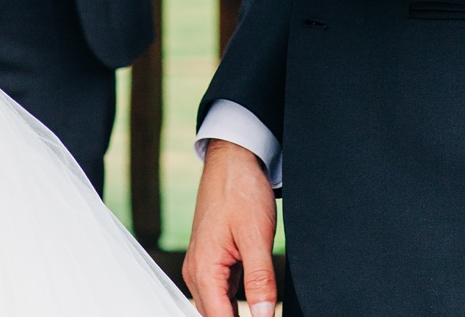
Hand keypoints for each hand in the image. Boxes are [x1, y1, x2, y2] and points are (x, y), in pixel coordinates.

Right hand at [184, 140, 277, 317]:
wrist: (233, 159)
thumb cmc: (240, 189)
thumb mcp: (257, 236)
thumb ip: (260, 280)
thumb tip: (263, 316)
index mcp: (203, 268)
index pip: (219, 320)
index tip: (265, 320)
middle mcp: (197, 271)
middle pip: (215, 317)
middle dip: (239, 321)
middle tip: (267, 314)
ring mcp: (203, 266)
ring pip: (218, 308)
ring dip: (237, 315)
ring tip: (262, 310)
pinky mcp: (212, 260)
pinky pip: (222, 293)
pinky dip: (236, 303)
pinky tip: (255, 302)